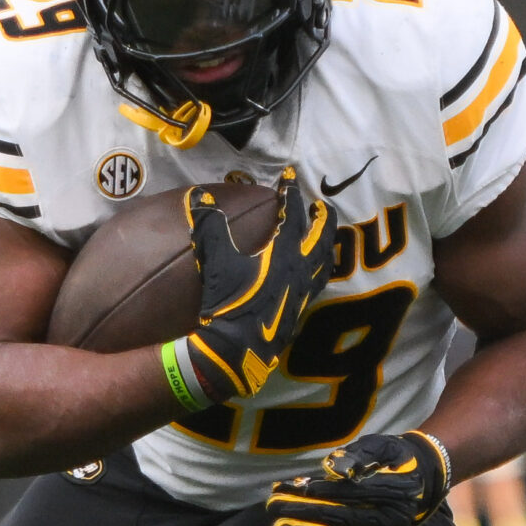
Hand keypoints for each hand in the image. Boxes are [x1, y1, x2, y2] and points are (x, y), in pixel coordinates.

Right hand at [162, 167, 335, 410]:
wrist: (237, 349)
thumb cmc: (228, 302)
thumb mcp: (216, 261)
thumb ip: (209, 226)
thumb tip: (198, 197)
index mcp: (284, 252)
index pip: (292, 213)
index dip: (290, 192)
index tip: (289, 177)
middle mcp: (302, 268)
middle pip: (322, 236)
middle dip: (322, 217)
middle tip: (319, 205)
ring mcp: (304, 290)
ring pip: (326, 260)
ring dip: (326, 243)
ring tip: (324, 236)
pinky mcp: (301, 309)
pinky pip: (318, 282)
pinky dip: (320, 269)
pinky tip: (312, 272)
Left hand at [265, 430, 450, 525]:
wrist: (419, 484)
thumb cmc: (392, 459)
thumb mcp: (380, 446)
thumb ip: (357, 454)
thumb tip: (331, 468)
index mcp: (399, 490)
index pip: (356, 492)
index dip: (325, 490)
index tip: (297, 487)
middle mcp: (395, 520)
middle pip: (344, 518)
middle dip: (306, 512)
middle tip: (275, 506)